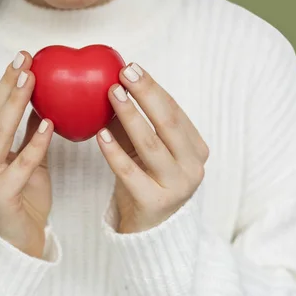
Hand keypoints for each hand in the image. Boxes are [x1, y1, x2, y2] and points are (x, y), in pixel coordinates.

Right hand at [0, 52, 53, 257]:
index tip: (22, 58)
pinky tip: (48, 125)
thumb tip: (44, 96)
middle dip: (8, 86)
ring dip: (15, 105)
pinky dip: (34, 144)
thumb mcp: (26, 157)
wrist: (19, 239)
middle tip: (25, 60)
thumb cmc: (21, 196)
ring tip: (31, 80)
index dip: (5, 82)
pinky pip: (20, 165)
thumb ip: (29, 129)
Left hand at [97, 63, 208, 233]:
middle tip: (124, 72)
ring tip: (112, 94)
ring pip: (150, 144)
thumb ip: (135, 122)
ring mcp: (176, 186)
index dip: (153, 88)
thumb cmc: (146, 179)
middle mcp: (192, 166)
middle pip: (167, 122)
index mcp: (196, 148)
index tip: (131, 67)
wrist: (150, 229)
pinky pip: (130, 172)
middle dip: (146, 94)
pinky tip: (100, 134)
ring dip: (130, 116)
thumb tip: (113, 84)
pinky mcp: (154, 202)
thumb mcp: (145, 149)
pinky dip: (114, 152)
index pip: (174, 111)